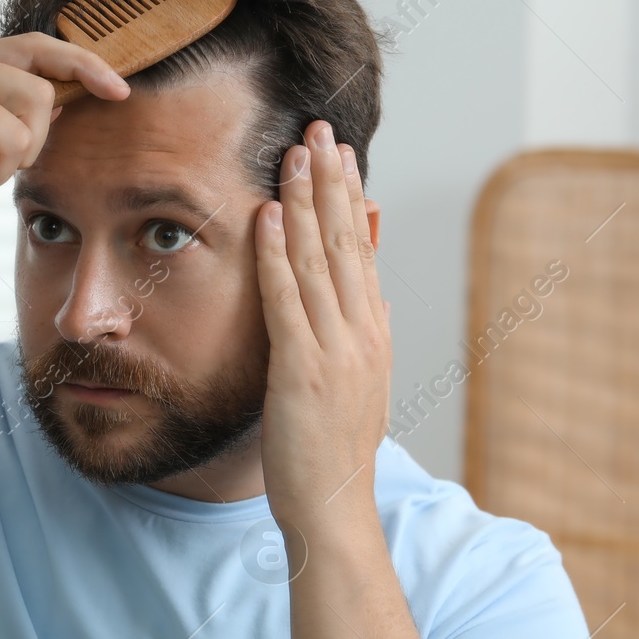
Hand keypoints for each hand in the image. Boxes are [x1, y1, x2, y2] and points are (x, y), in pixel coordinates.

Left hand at [254, 121, 390, 533]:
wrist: (334, 508)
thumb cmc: (333, 453)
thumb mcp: (358, 383)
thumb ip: (361, 334)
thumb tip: (373, 294)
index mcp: (373, 333)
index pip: (361, 250)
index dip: (350, 198)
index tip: (340, 154)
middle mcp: (362, 332)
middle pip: (346, 241)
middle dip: (331, 181)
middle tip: (319, 129)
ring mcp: (336, 349)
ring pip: (319, 258)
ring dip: (304, 201)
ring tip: (295, 153)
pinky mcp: (302, 369)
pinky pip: (287, 299)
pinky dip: (275, 253)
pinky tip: (266, 215)